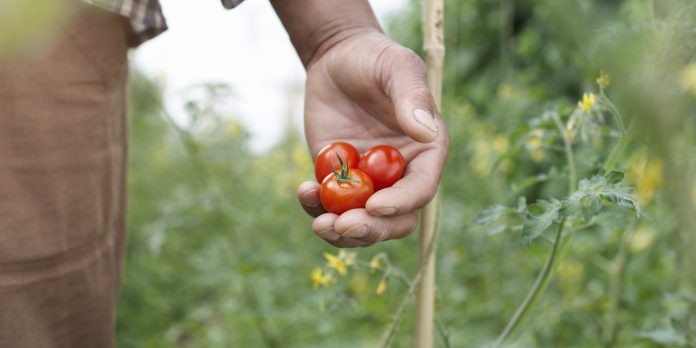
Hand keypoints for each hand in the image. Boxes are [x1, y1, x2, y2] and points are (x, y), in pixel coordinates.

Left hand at [296, 32, 448, 247]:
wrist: (336, 58)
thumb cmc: (375, 58)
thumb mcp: (397, 68)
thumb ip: (413, 98)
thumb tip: (427, 133)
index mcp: (426, 152)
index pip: (420, 190)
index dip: (400, 203)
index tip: (374, 205)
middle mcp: (401, 173)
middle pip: (395, 219)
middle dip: (370, 228)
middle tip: (342, 225)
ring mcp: (369, 181)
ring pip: (362, 222)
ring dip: (341, 231)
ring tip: (319, 223)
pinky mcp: (338, 180)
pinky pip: (329, 206)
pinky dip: (316, 208)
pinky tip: (305, 191)